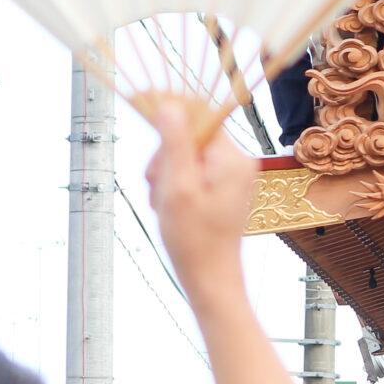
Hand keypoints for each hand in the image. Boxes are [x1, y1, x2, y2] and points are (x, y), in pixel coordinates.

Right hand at [145, 127, 256, 293]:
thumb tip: (170, 106)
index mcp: (232, 158)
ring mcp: (231, 176)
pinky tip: (173, 210)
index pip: (198, 117)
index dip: (169, 120)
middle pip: (189, 138)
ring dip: (167, 178)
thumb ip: (175, 145)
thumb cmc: (195, 239)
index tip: (146, 122)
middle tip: (159, 192)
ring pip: (185, 157)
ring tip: (166, 206)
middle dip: (165, 161)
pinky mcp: (222, 189)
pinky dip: (175, 188)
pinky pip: (191, 174)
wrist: (210, 278)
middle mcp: (237, 162)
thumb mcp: (178, 188)